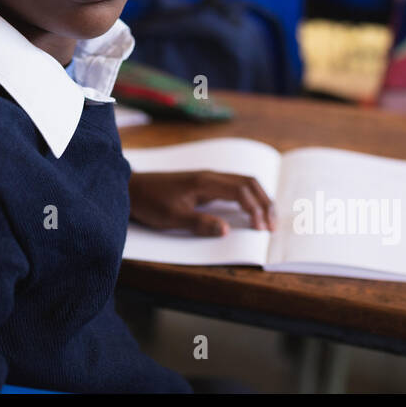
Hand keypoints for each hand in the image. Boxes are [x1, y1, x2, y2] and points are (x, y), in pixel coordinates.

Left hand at [128, 171, 274, 235]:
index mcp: (205, 182)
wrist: (132, 188)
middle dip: (265, 203)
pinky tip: (250, 210)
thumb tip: (227, 230)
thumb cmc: (150, 203)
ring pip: (243, 182)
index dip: (256, 210)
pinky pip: (233, 186)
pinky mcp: (204, 183)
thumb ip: (200, 223)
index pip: (241, 191)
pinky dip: (248, 196)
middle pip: (248, 183)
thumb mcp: (172, 218)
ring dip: (259, 198)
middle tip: (273, 226)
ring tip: (268, 219)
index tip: (262, 229)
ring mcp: (208, 178)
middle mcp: (210, 176)